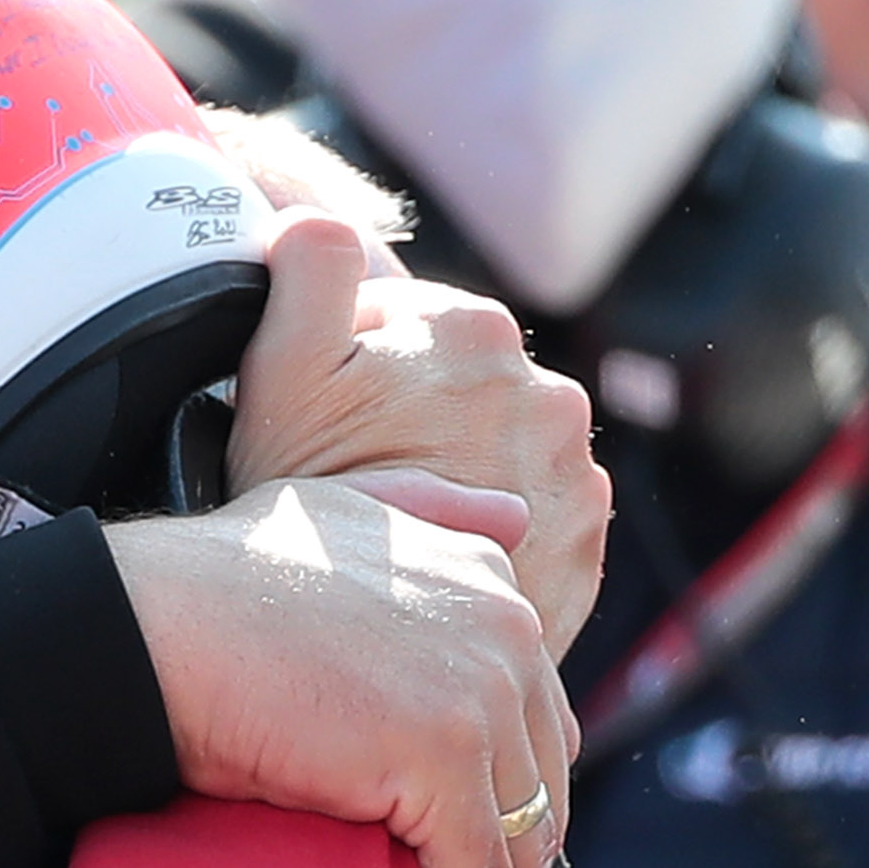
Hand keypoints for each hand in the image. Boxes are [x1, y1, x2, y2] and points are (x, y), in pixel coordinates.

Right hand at [106, 477, 571, 867]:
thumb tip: (514, 522)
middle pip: (542, 783)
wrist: (142, 628)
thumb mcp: (333, 512)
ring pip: (522, 841)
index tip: (466, 863)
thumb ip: (431, 514)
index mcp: (485, 575)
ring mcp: (481, 690)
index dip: (508, 800)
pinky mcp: (443, 759)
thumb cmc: (208, 582)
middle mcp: (506, 624)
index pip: (535, 718)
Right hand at [221, 209, 612, 650]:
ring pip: (504, 461)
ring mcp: (577, 477)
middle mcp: (548, 395)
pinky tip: (439, 567)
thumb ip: (311, 270)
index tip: (324, 432)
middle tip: (360, 490)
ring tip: (399, 537)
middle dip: (419, 427)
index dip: (355, 378)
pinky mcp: (587, 550)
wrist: (363, 651)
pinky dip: (497, 542)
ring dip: (461, 484)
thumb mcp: (281, 372)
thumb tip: (316, 216)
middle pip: (466, 396)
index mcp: (475, 333)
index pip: (410, 331)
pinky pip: (534, 530)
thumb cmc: (303, 505)